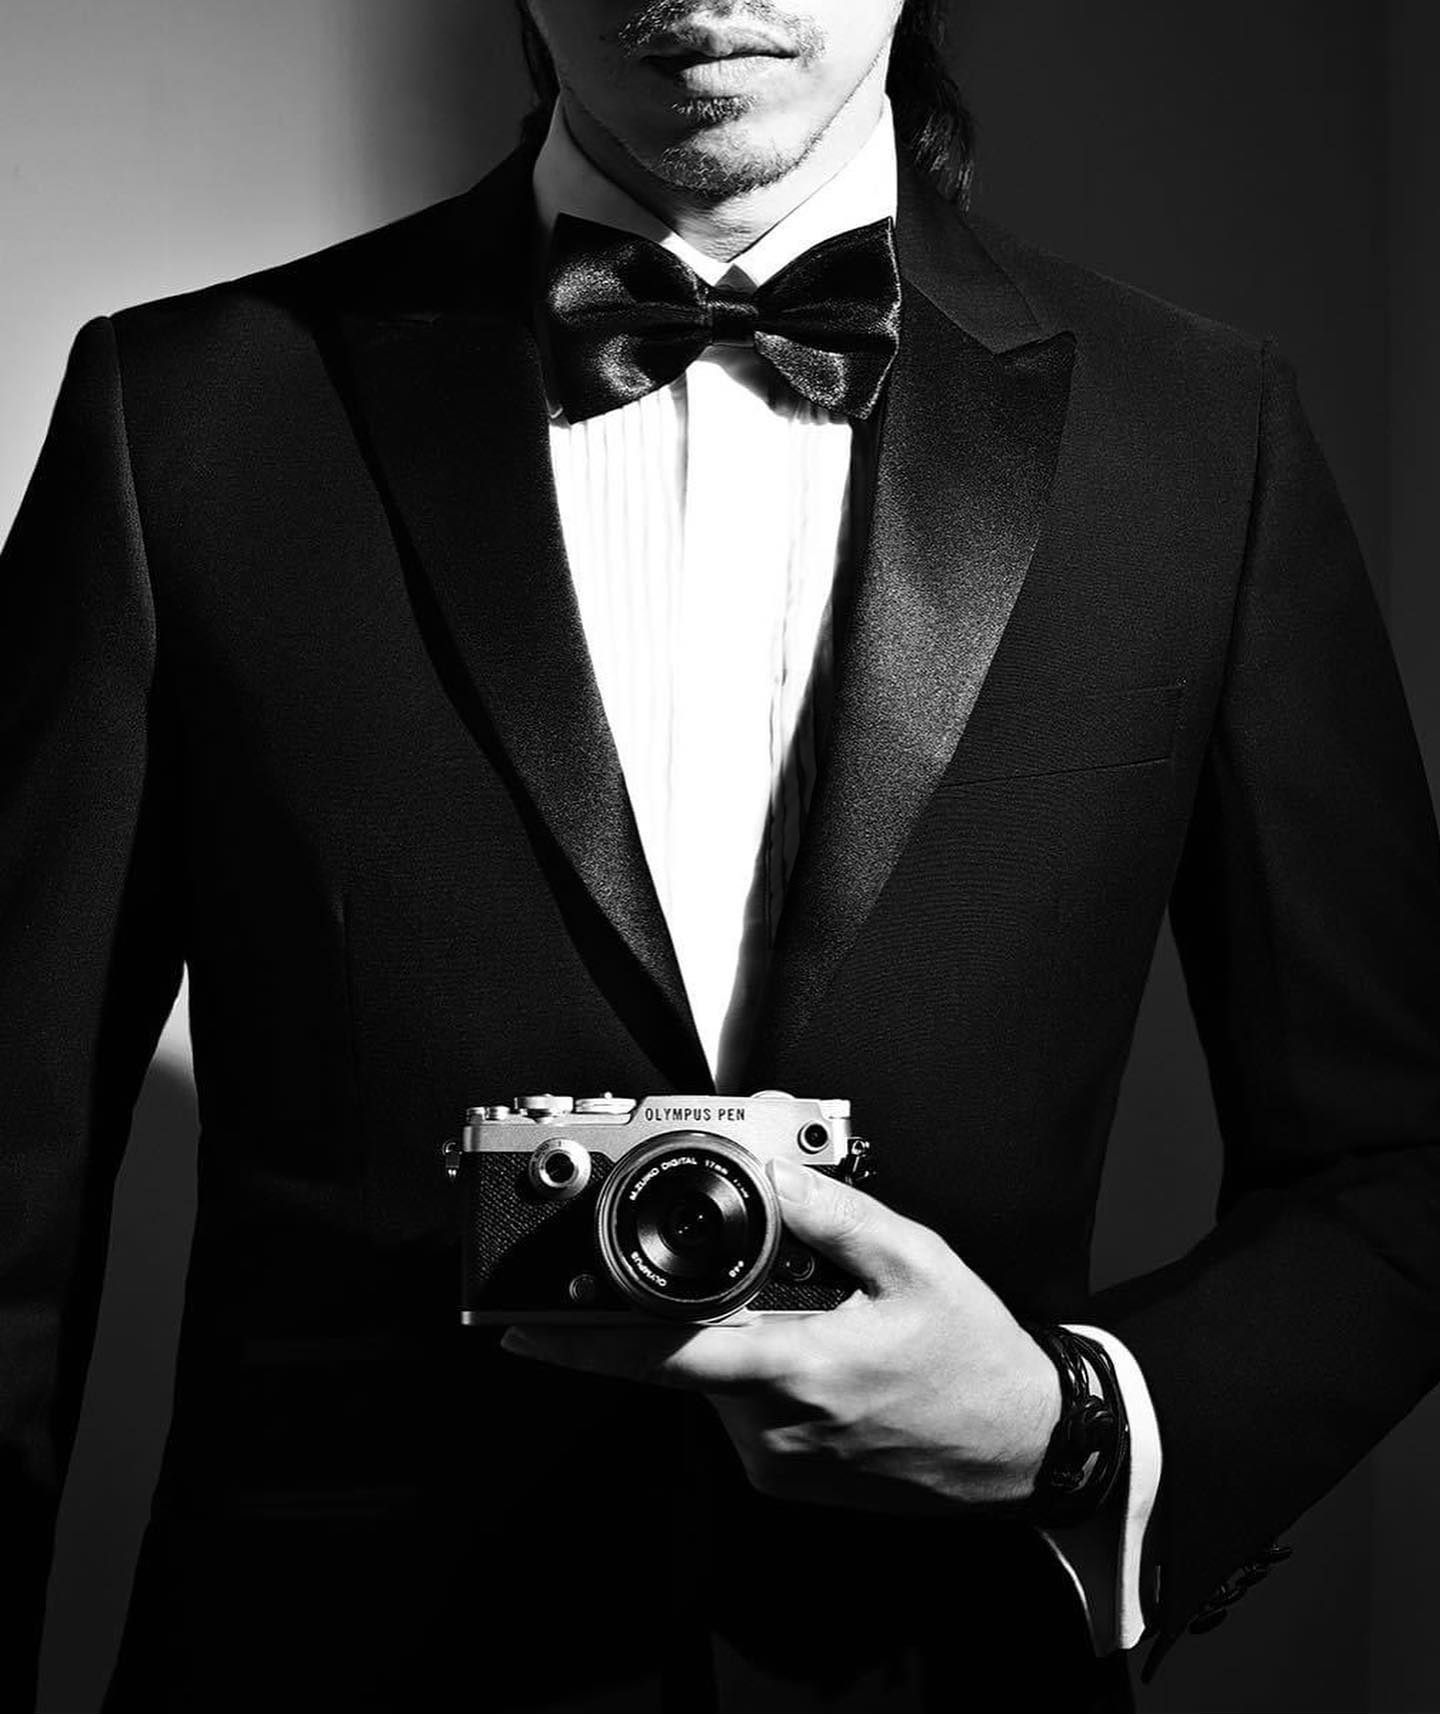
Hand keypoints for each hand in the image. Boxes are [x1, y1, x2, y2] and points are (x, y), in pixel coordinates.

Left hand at [501, 1157, 1059, 1515]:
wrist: (1025, 1448)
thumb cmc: (974, 1356)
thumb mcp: (913, 1262)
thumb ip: (831, 1214)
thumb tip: (770, 1169)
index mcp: (798, 1369)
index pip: (661, 1354)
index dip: (581, 1343)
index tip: (520, 1330)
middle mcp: (775, 1427)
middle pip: (686, 1357)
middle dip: (694, 1310)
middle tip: (759, 1281)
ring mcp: (779, 1461)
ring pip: (715, 1384)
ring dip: (737, 1339)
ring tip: (818, 1317)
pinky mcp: (788, 1478)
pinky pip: (743, 1413)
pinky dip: (759, 1373)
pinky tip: (823, 1353)